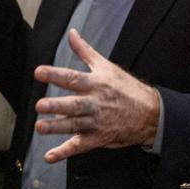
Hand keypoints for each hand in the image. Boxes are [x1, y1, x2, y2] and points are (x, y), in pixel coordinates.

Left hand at [32, 29, 160, 162]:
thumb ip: (84, 51)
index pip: (73, 78)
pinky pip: (80, 146)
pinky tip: (50, 156)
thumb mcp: (106, 66)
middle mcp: (95, 103)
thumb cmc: (126, 88)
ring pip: (75, 125)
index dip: (55, 75)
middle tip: (40, 105)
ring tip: (40, 127)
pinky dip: (64, 152)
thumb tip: (71, 33)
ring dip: (57, 127)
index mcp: (96, 84)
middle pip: (74, 104)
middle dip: (57, 106)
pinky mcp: (99, 138)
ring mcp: (97, 122)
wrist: (151, 113)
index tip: (38, 72)